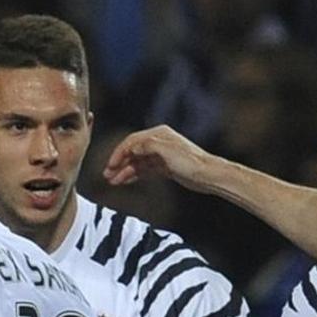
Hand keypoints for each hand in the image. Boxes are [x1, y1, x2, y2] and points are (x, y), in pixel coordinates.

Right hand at [103, 125, 220, 193]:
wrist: (208, 175)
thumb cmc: (190, 162)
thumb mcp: (166, 151)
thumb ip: (146, 145)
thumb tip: (131, 146)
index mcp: (158, 134)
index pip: (132, 141)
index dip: (118, 153)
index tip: (110, 166)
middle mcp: (159, 143)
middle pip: (133, 151)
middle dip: (119, 163)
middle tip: (107, 176)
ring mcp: (162, 155)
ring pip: (138, 162)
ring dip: (125, 171)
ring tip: (113, 182)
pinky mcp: (165, 167)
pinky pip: (145, 170)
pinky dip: (134, 175)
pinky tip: (125, 181)